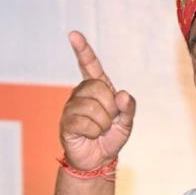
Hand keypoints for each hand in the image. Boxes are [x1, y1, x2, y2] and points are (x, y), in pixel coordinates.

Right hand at [60, 31, 135, 170]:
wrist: (98, 159)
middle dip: (110, 108)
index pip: (89, 65)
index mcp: (98, 88)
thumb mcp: (127, 122)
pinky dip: (94, 132)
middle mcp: (82, 93)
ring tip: (100, 130)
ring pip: (92, 107)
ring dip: (103, 123)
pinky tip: (91, 135)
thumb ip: (129, 108)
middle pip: (97, 88)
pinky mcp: (66, 122)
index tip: (73, 34)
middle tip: (109, 121)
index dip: (82, 50)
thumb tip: (122, 95)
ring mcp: (72, 107)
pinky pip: (84, 123)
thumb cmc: (111, 136)